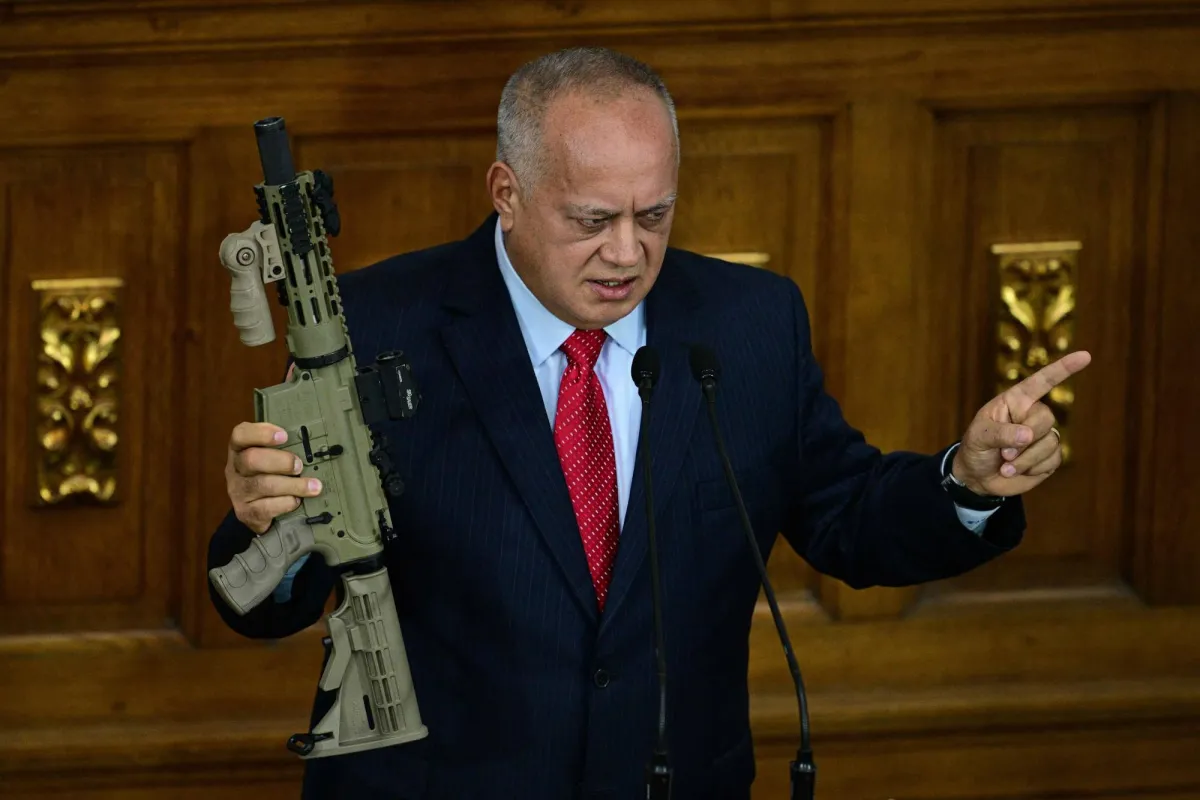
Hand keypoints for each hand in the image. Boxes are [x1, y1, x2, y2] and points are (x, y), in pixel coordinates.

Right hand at [226, 421, 321, 533]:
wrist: (256, 511)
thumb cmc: (268, 475)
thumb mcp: (271, 457)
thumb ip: (283, 447)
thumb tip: (311, 443)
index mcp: (239, 449)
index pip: (240, 435)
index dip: (261, 433)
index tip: (284, 436)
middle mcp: (235, 469)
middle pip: (251, 459)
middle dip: (281, 461)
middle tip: (299, 466)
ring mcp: (238, 492)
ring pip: (263, 485)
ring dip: (293, 485)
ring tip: (313, 486)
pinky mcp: (246, 512)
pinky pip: (267, 507)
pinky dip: (286, 503)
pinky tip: (297, 501)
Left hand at [951, 350, 1091, 496]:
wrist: (978, 476)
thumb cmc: (976, 448)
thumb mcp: (979, 437)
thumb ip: (1001, 433)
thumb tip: (1027, 435)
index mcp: (1015, 401)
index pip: (1042, 381)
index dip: (1063, 369)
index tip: (1085, 356)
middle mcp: (1032, 414)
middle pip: (1045, 418)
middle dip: (1025, 438)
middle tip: (1004, 453)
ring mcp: (1043, 435)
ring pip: (1050, 442)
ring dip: (1025, 459)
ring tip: (1005, 464)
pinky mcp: (1049, 456)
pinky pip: (1053, 460)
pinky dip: (1032, 469)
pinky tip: (1017, 470)